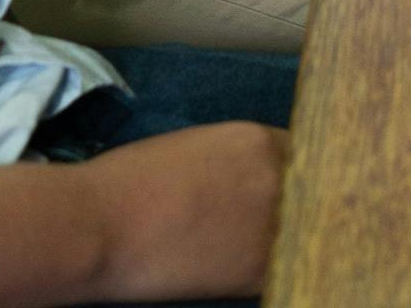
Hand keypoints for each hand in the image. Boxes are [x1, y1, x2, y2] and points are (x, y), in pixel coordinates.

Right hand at [82, 120, 287, 302]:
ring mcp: (274, 220)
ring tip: (257, 250)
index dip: (293, 176)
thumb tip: (248, 184)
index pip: (300, 156)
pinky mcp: (261, 266)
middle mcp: (278, 174)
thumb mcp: (193, 150)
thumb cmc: (128, 184)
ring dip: (290, 239)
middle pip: (311, 191)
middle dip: (298, 206)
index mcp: (258, 139)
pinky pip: (286, 267)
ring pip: (303, 231)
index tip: (285, 192)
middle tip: (274, 226)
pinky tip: (247, 271)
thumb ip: (235, 163)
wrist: (99, 226)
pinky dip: (274, 270)